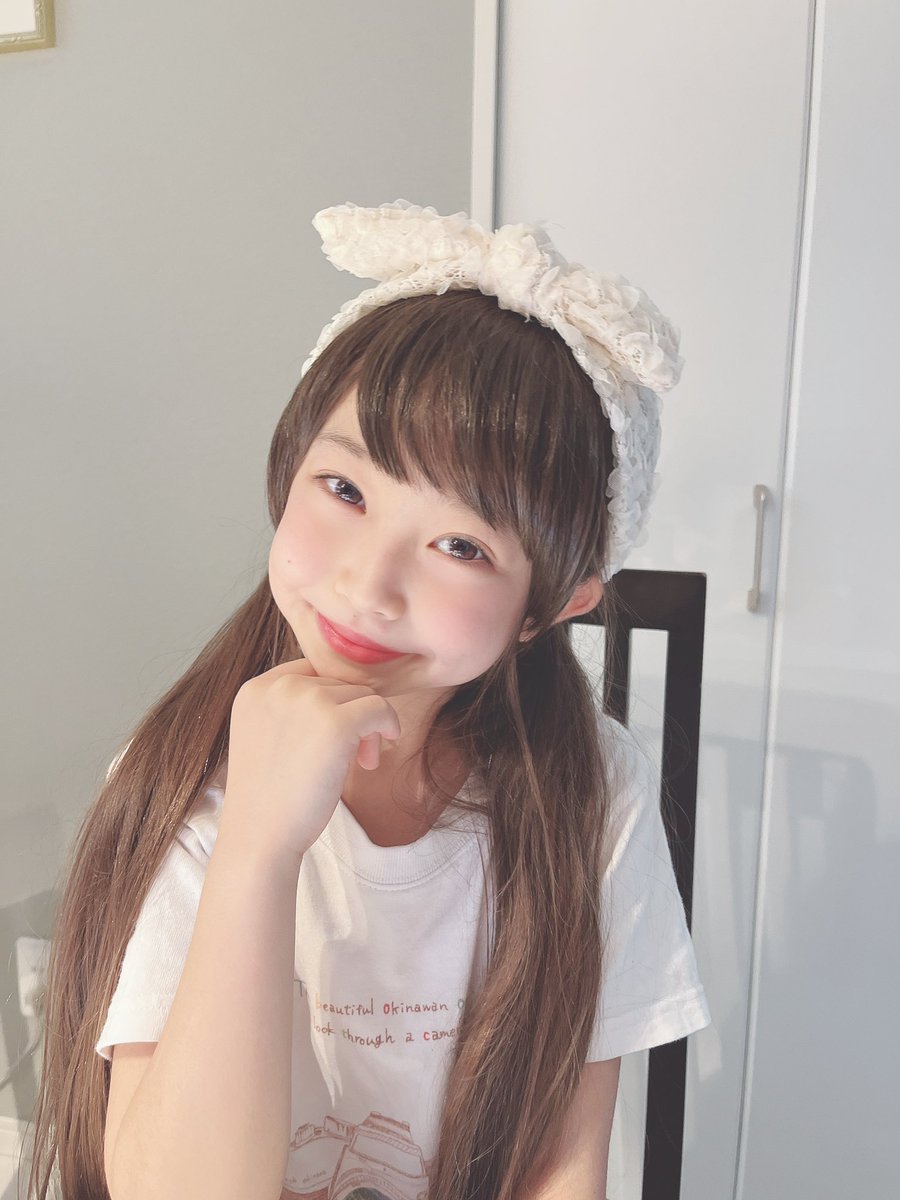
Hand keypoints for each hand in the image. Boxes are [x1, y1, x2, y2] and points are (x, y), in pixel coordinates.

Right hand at [219, 658, 400, 864]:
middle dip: (350, 716)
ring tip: (357, 763)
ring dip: (367, 727)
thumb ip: (292, 709)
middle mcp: (279, 687)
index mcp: (256, 689)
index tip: (332, 735)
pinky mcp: (335, 722)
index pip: (310, 672)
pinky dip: (387, 726)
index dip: (330, 701)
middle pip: (339, 684)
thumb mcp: (265, 736)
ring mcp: (307, 701)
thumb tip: (347, 691)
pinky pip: (380, 708)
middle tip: (349, 757)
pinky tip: (375, 756)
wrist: (260, 838)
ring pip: (362, 695)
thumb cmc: (269, 797)